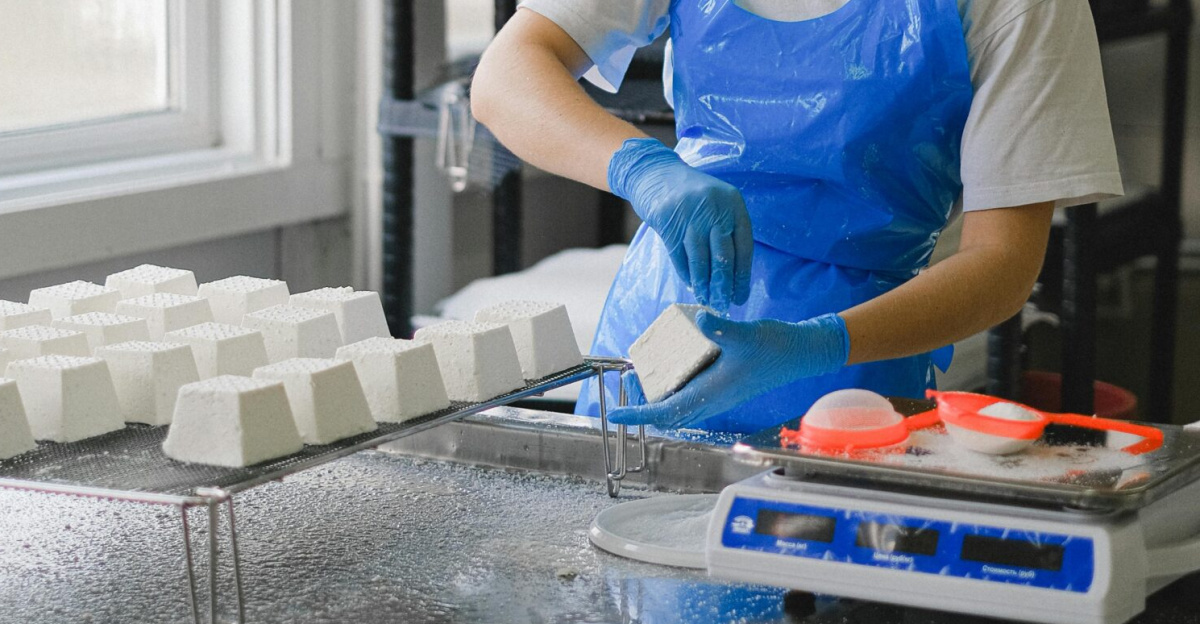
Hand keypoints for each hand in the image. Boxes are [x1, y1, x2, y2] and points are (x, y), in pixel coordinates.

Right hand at [608, 138, 753, 311]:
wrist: (655, 172)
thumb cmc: (691, 194)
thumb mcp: (717, 203)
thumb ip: (727, 229)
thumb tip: (734, 274)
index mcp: (733, 203)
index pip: (744, 246)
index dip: (742, 275)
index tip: (740, 296)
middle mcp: (714, 208)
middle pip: (723, 255)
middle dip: (723, 285)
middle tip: (722, 305)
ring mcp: (689, 214)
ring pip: (700, 259)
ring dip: (703, 284)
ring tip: (706, 301)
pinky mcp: (667, 221)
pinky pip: (679, 255)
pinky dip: (686, 273)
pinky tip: (691, 285)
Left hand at [608, 311, 849, 428]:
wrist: (801, 353)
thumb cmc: (775, 347)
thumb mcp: (745, 334)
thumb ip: (721, 328)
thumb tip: (698, 319)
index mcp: (712, 393)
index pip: (665, 412)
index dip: (638, 413)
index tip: (616, 413)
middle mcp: (712, 399)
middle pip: (667, 415)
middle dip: (642, 406)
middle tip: (628, 382)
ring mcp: (718, 396)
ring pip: (678, 409)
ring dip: (657, 399)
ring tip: (642, 376)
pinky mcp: (723, 387)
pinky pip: (690, 397)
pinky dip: (672, 390)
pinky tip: (671, 366)